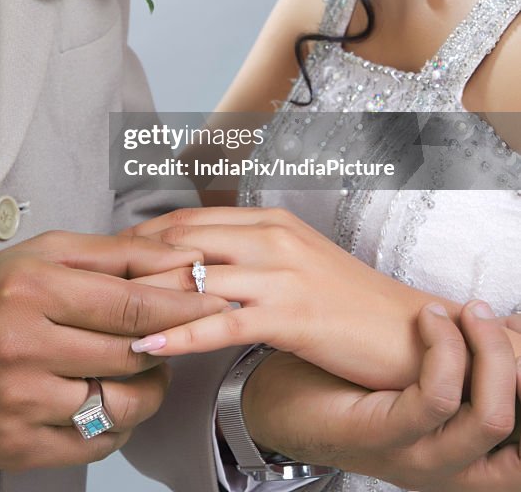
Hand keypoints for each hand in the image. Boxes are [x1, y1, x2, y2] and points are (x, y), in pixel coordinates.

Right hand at [0, 230, 225, 469]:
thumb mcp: (41, 255)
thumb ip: (114, 254)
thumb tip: (182, 256)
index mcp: (30, 287)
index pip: (129, 302)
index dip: (183, 303)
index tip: (218, 300)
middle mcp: (23, 345)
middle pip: (130, 353)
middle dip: (168, 344)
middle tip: (177, 334)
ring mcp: (19, 402)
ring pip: (120, 403)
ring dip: (148, 387)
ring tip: (144, 368)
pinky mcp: (17, 446)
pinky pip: (96, 443)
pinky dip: (117, 423)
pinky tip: (110, 398)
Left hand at [127, 207, 520, 390]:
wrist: (406, 331)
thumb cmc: (349, 302)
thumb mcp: (297, 262)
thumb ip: (252, 254)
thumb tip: (202, 263)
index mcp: (270, 221)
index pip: (191, 219)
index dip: (144, 233)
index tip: (108, 251)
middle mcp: (271, 238)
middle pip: (183, 239)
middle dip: (132, 257)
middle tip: (91, 278)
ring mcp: (280, 274)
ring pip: (197, 275)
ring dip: (146, 293)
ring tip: (102, 310)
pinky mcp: (289, 315)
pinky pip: (222, 321)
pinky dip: (181, 332)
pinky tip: (150, 343)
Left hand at [243, 302, 520, 490]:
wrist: (281, 399)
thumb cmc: (352, 383)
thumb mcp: (421, 374)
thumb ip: (463, 363)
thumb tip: (509, 325)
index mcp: (468, 455)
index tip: (515, 327)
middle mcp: (453, 467)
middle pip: (518, 424)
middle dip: (512, 358)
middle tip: (485, 314)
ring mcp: (421, 459)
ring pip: (490, 416)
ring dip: (484, 349)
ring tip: (460, 311)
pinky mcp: (386, 438)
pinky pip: (437, 398)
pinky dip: (442, 348)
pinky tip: (428, 318)